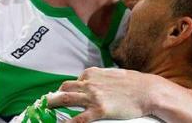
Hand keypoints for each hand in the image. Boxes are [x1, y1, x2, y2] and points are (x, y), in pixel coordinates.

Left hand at [47, 67, 161, 121]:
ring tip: (44, 111)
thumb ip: (101, 78)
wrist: (147, 91)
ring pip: (66, 99)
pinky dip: (69, 122)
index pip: (74, 80)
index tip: (63, 95)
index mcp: (92, 73)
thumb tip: (92, 81)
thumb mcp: (113, 74)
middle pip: (65, 88)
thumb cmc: (134, 83)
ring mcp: (93, 96)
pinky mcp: (100, 110)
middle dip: (54, 96)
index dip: (68, 89)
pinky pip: (79, 118)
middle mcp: (89, 83)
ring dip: (53, 104)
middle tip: (45, 103)